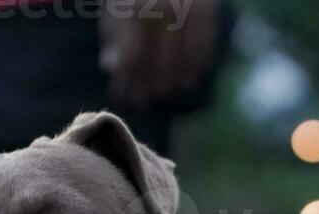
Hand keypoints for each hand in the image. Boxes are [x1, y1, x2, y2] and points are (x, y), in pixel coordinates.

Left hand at [99, 0, 220, 108]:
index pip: (132, 58)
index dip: (127, 82)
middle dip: (149, 85)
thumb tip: (111, 66)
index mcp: (133, 8)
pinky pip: (205, 45)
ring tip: (164, 92)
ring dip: (173, 81)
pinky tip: (188, 80)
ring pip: (184, 57)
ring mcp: (188, 8)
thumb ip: (112, 31)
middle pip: (158, 63)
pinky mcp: (208, 6)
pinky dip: (196, 66)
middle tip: (143, 99)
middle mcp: (163, 8)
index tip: (123, 96)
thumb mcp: (112, 2)